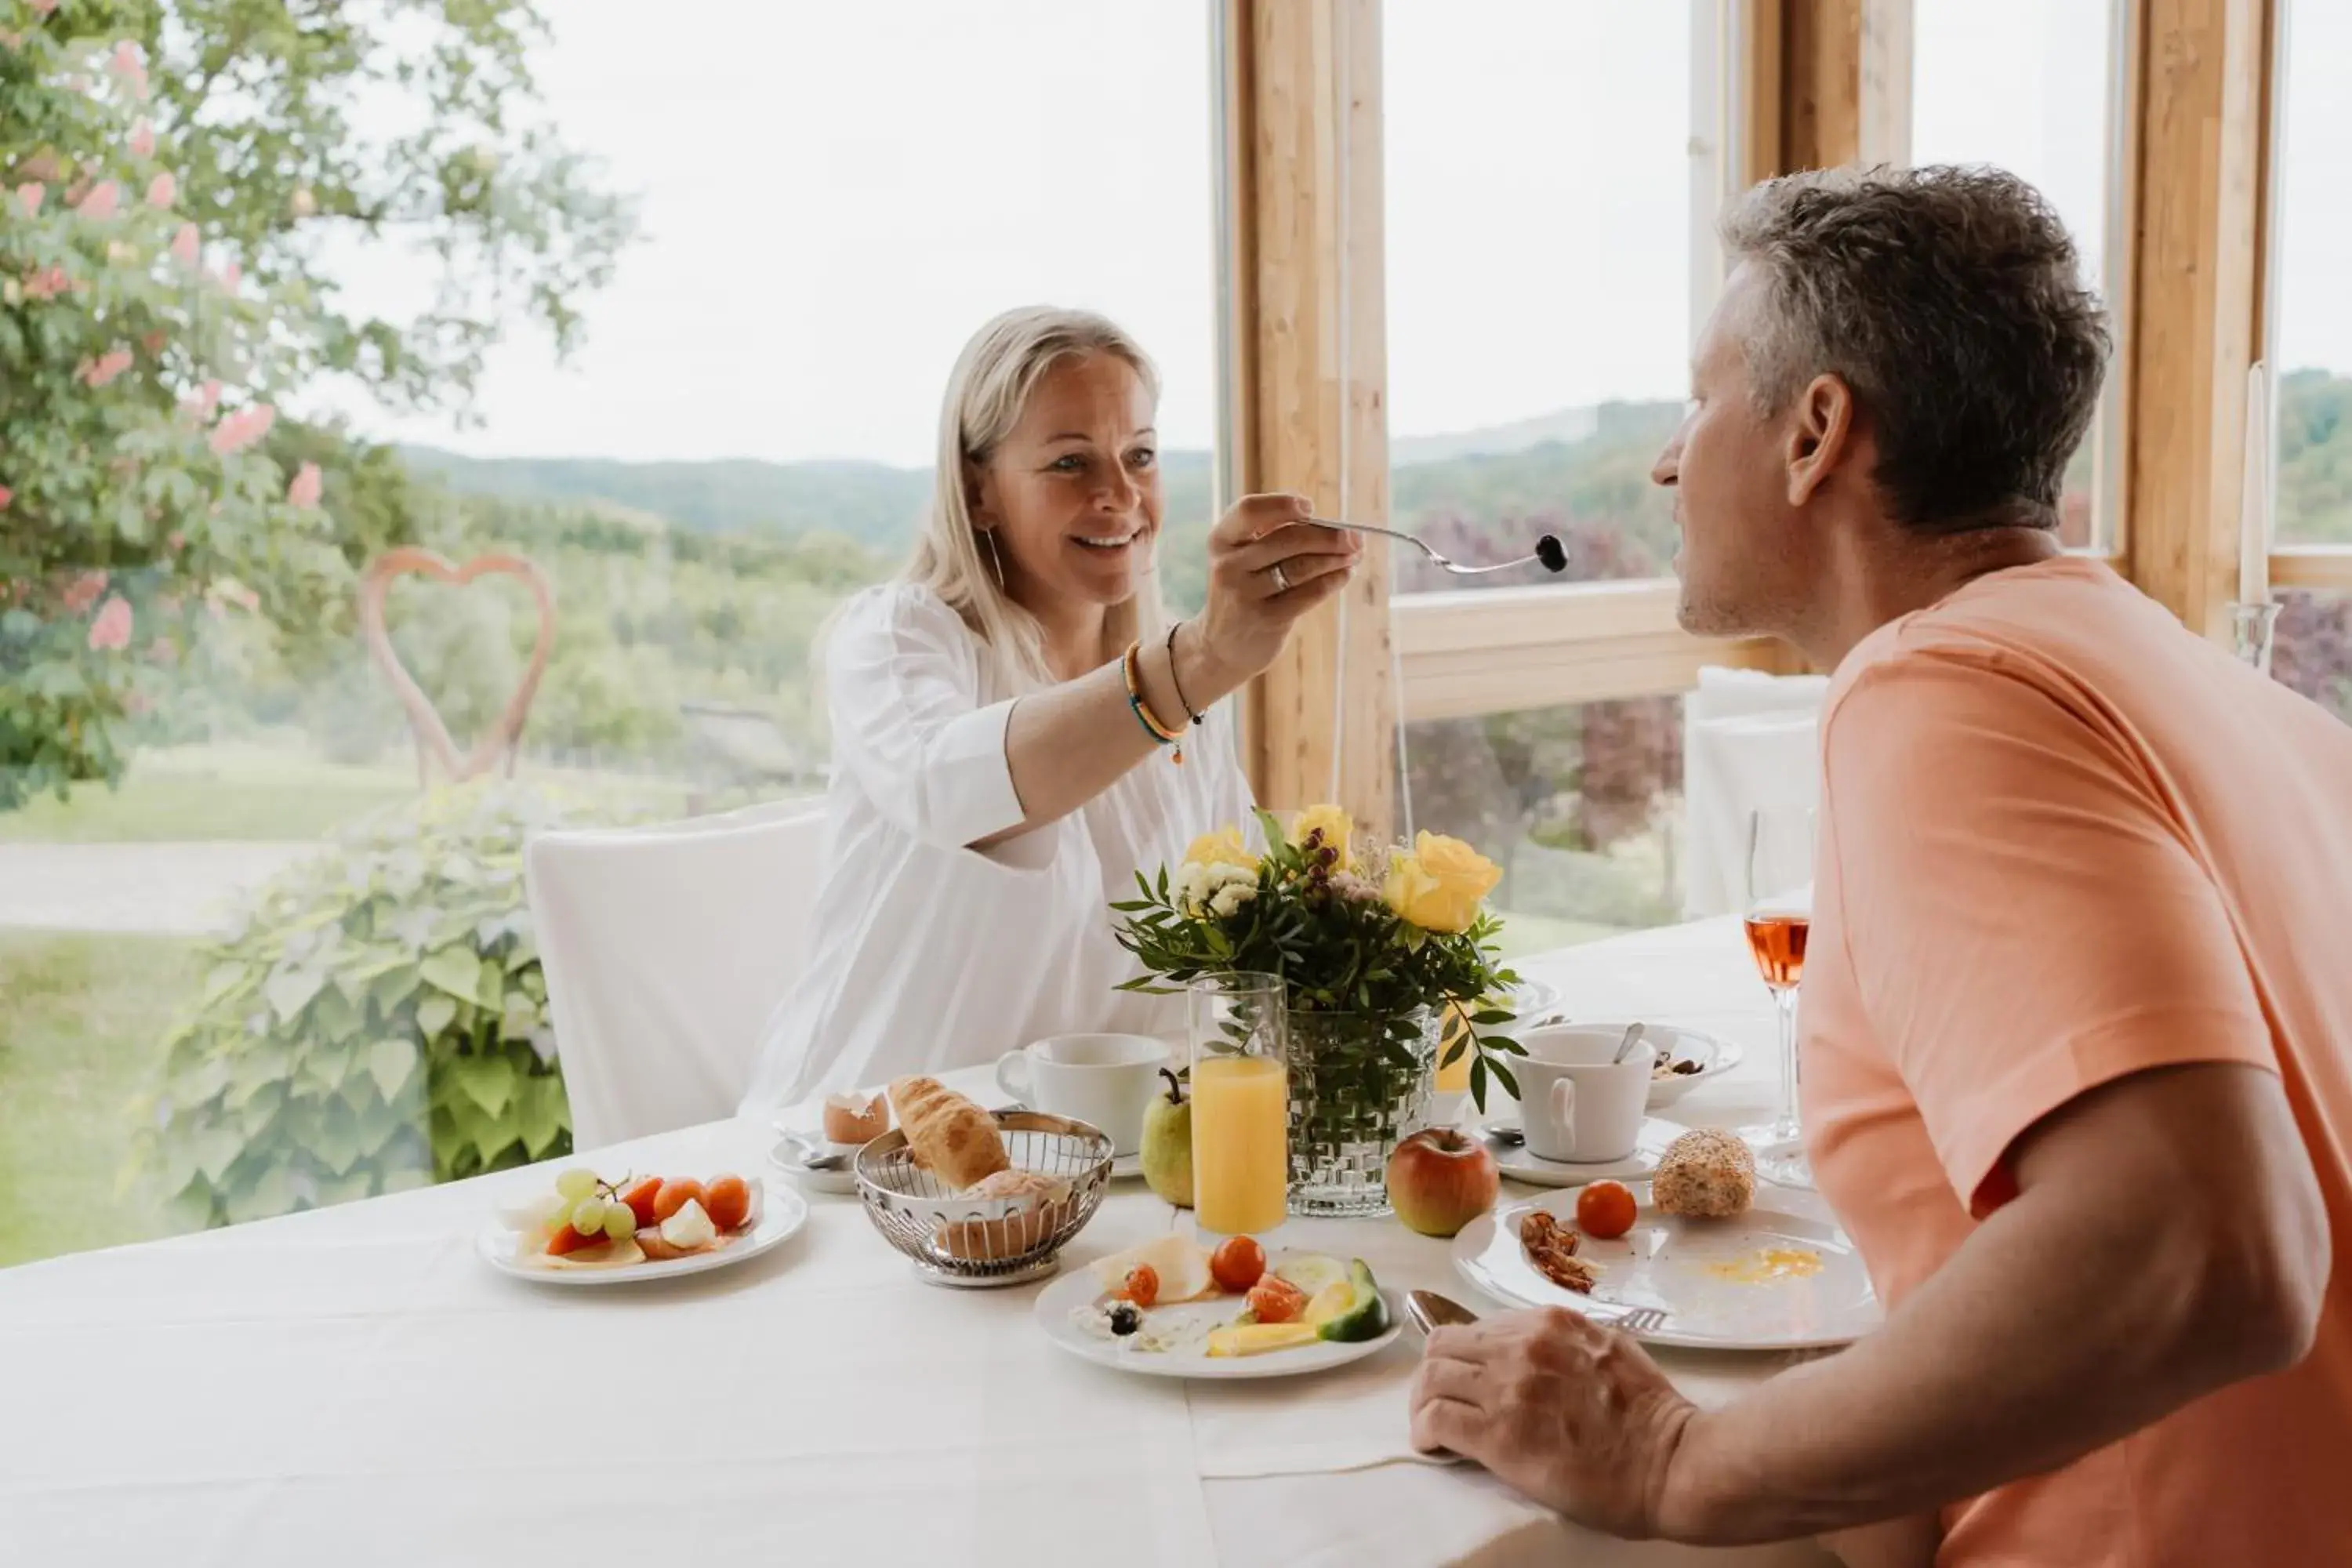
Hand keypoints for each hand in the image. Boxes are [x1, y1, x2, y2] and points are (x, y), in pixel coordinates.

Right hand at [1192, 492, 1359, 680]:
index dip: (1282, 505)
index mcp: (1221, 540)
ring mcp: (1245, 594)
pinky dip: (1333, 580)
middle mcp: (1228, 565)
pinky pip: (1310, 593)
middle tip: (1355, 536)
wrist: (1221, 646)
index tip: (1311, 508)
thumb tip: (1330, 526)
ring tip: (1355, 554)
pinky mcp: (1266, 619)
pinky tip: (1345, 574)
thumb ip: (1271, 537)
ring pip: (1302, 566)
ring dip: (1336, 558)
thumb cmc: (1243, 590)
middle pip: (1287, 539)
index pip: (1249, 510)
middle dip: (1328, 536)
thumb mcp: (1241, 559)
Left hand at [1410, 1307, 1698, 1540]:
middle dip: (1435, 1373)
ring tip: (1430, 1426)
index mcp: (1551, 1323)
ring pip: (1431, 1377)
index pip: (1481, 1326)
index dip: (1466, 1355)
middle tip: (1438, 1401)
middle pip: (1445, 1344)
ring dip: (1423, 1402)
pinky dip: (1424, 1432)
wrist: (1672, 1462)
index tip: (1466, 1379)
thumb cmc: (1653, 1416)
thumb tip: (1539, 1353)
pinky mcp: (1498, 1434)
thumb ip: (1568, 1344)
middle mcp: (1523, 1346)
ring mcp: (1508, 1387)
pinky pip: (1435, 1419)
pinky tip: (1432, 1446)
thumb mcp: (1611, 1349)